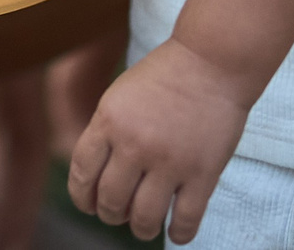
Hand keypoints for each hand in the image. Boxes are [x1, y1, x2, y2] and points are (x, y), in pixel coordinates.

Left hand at [67, 41, 248, 242]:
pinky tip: (176, 232)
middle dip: (111, 215)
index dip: (82, 198)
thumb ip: (106, 133)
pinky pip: (186, 220)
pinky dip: (179, 234)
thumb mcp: (119, 96)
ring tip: (145, 227)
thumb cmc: (164, 76)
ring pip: (144, 218)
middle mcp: (134, 144)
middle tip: (119, 215)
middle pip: (111, 201)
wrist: (211, 60)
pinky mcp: (202, 173)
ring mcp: (169, 161)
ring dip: (141, 229)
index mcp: (108, 121)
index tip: (89, 206)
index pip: (82, 174)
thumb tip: (95, 178)